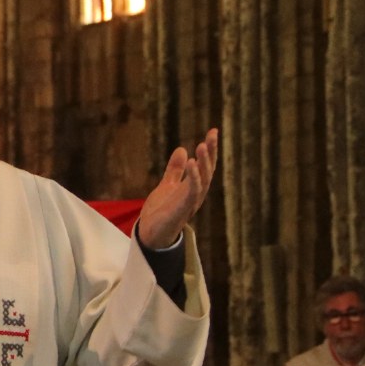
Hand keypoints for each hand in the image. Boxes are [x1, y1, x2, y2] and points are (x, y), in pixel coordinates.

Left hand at [136, 127, 219, 249]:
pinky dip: (193, 177)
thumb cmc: (162, 212)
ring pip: (202, 180)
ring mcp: (190, 202)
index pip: (205, 165)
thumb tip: (182, 149)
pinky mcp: (182, 209)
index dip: (210, 149)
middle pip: (207, 170)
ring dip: (203, 163)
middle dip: (210, 153)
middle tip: (212, 135)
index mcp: (194, 187)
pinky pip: (191, 191)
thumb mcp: (168, 185)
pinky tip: (191, 163)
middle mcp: (196, 194)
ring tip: (201, 146)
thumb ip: (175, 170)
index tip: (213, 131)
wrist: (151, 234)